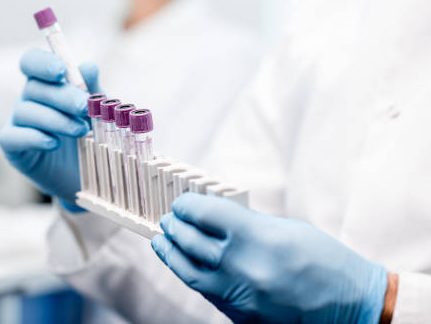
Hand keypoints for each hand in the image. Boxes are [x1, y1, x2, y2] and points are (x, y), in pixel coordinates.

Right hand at [0, 49, 100, 210]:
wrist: (88, 172)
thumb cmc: (91, 133)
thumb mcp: (97, 110)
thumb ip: (92, 89)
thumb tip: (88, 66)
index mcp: (46, 82)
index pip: (32, 61)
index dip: (42, 63)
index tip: (61, 71)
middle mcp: (28, 98)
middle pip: (34, 87)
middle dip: (61, 96)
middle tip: (84, 107)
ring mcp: (17, 122)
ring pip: (26, 111)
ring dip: (55, 119)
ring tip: (81, 131)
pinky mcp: (12, 147)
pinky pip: (13, 137)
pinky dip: (34, 138)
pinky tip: (54, 143)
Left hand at [151, 193, 387, 323]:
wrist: (351, 307)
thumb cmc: (324, 261)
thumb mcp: (286, 229)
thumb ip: (247, 222)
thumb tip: (214, 215)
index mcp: (257, 237)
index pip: (205, 214)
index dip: (187, 205)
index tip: (181, 202)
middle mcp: (243, 267)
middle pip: (191, 242)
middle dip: (175, 226)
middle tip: (169, 219)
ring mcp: (240, 296)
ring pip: (188, 272)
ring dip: (171, 253)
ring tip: (163, 239)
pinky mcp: (240, 316)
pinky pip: (206, 292)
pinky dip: (190, 274)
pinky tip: (184, 263)